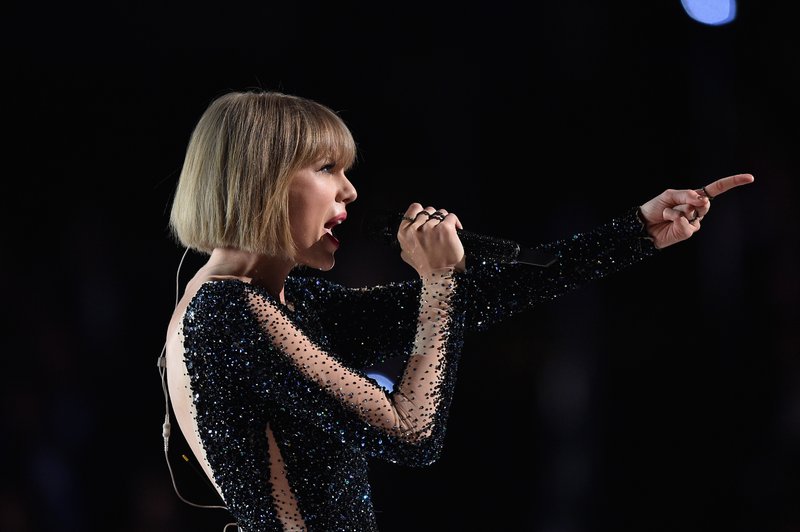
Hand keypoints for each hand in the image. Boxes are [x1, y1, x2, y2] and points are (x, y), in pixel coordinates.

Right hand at [397, 203, 465, 274]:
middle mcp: (415, 229)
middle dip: (435, 218)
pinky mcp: (445, 228)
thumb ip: (406, 240)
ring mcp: (430, 227)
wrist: (440, 276)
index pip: (414, 209)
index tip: (427, 218)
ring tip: (447, 232)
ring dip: (445, 221)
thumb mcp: (407, 255)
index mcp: (404, 233)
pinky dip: (455, 222)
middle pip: (428, 210)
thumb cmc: (426, 268)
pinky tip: (456, 230)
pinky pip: (451, 217)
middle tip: (438, 229)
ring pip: (441, 213)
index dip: (422, 212)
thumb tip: (409, 229)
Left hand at [639, 173, 754, 248]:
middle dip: (690, 202)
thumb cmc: (655, 208)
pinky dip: (674, 219)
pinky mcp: (688, 232)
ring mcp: (694, 222)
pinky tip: (668, 221)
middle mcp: (697, 210)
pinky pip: (686, 223)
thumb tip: (702, 199)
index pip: (717, 189)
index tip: (750, 178)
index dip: (733, 183)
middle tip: (676, 204)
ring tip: (667, 214)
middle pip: (704, 203)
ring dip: (675, 211)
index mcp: (695, 197)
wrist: (643, 225)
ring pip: (692, 213)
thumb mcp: (669, 195)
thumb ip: (686, 194)